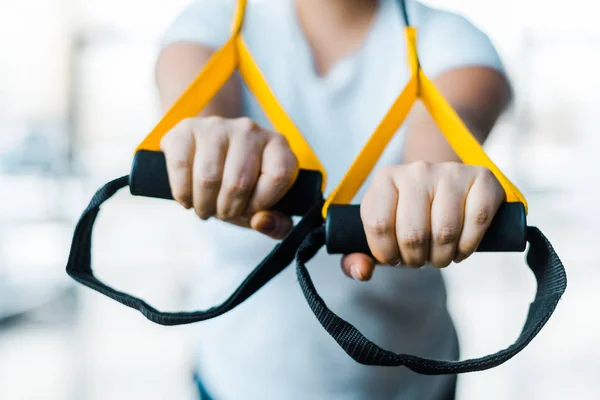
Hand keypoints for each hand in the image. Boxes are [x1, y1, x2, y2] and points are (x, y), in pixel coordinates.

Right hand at [160, 116, 298, 238]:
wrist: (210, 154)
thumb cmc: (242, 183)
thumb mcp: (266, 206)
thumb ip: (277, 223)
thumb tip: (261, 222)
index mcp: (277, 145)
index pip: (278, 176)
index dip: (262, 202)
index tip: (250, 210)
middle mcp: (249, 130)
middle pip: (238, 182)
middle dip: (227, 210)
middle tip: (223, 214)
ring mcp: (217, 126)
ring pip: (208, 178)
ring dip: (204, 205)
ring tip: (205, 208)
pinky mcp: (187, 129)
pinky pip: (181, 167)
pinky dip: (183, 193)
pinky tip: (188, 197)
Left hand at [341, 161, 504, 280]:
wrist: (443, 189)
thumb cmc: (406, 218)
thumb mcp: (378, 234)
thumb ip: (357, 257)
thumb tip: (361, 272)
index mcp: (385, 179)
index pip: (379, 224)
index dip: (387, 253)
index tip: (394, 258)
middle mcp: (417, 170)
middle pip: (413, 233)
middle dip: (415, 259)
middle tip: (419, 260)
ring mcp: (450, 171)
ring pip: (445, 231)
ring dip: (442, 257)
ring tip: (439, 255)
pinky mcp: (481, 178)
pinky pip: (477, 220)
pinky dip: (468, 247)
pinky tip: (460, 249)